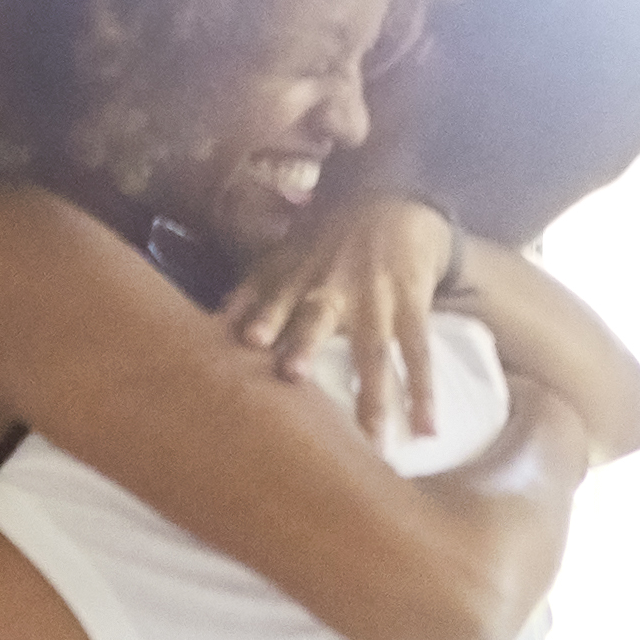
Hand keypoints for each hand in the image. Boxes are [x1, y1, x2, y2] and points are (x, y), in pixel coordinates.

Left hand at [219, 187, 458, 443]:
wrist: (392, 200)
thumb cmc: (326, 243)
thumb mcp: (285, 255)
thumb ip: (251, 292)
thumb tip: (213, 327)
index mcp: (297, 276)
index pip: (275, 299)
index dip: (262, 316)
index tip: (248, 341)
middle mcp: (333, 288)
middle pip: (319, 317)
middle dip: (306, 343)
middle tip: (293, 374)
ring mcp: (376, 297)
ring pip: (374, 349)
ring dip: (372, 393)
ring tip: (373, 439)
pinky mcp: (412, 304)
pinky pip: (420, 352)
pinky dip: (424, 391)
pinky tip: (426, 429)